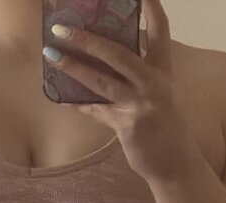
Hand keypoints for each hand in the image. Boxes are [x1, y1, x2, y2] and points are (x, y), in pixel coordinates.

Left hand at [48, 0, 204, 185]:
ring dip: (73, 67)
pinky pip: (96, 110)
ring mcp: (141, 104)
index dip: (150, 9)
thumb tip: (104, 59)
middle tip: (62, 28)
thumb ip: (136, 75)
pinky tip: (60, 97)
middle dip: (88, 39)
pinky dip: (78, 103)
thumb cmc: (163, 127)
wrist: (175, 164)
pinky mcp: (128, 126)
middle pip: (118, 53)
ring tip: (51, 55)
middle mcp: (153, 83)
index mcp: (162, 71)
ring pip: (101, 81)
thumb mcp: (157, 94)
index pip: (159, 31)